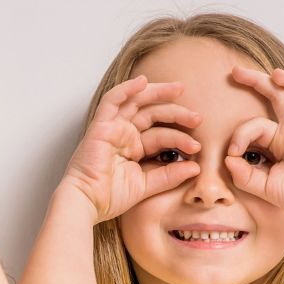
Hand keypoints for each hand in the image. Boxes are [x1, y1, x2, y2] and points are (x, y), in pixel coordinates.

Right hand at [60, 75, 202, 222]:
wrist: (86, 202)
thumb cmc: (109, 197)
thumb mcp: (146, 185)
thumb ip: (169, 176)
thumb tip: (196, 167)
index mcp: (134, 147)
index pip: (161, 134)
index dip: (180, 137)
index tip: (197, 147)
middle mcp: (124, 134)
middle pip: (153, 113)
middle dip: (176, 112)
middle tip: (197, 117)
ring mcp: (112, 128)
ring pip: (136, 101)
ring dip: (157, 92)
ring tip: (179, 88)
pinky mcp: (101, 126)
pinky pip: (113, 100)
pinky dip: (126, 89)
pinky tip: (143, 81)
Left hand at [226, 66, 283, 223]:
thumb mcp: (264, 187)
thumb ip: (244, 175)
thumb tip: (228, 158)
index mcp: (277, 142)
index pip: (253, 125)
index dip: (240, 135)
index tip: (233, 152)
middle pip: (274, 95)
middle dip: (255, 81)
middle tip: (235, 71)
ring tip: (274, 74)